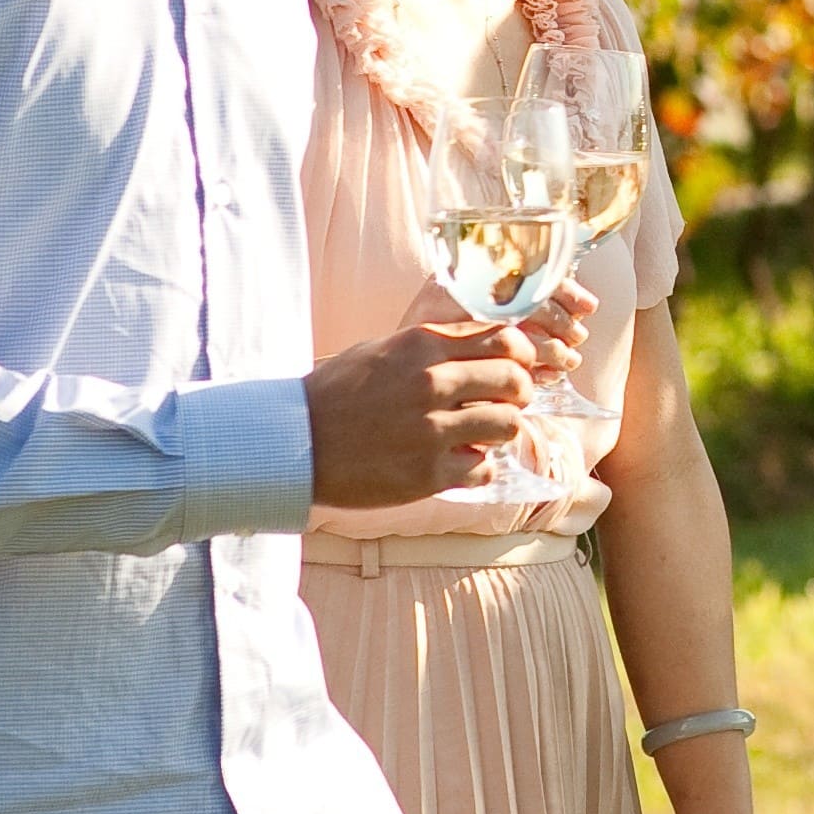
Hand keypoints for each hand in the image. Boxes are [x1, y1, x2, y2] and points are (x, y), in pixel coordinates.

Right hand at [302, 304, 575, 501]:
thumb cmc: (336, 394)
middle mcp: (431, 383)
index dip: (521, 356)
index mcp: (422, 346)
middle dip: (519, 393)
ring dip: (501, 431)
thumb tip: (488, 344)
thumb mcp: (383, 350)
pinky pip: (485, 467)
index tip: (516, 368)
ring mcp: (430, 430)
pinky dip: (477, 466)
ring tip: (479, 435)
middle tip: (505, 404)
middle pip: (515, 381)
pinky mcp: (427, 473)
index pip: (506, 340)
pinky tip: (456, 462)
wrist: (291, 444)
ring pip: (509, 425)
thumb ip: (435, 345)